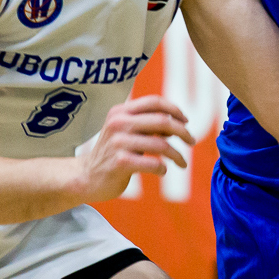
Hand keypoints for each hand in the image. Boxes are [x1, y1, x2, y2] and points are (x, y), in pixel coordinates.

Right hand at [76, 95, 192, 202]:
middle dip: (183, 131)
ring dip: (177, 155)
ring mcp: (118, 143)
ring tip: (182, 163)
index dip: (174, 109)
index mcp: (120, 111)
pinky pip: (154, 164)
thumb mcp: (125, 131)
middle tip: (192, 141)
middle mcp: (118, 123)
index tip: (186, 121)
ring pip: (161, 145)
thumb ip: (147, 123)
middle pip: (162, 121)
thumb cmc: (113, 153)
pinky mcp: (120, 163)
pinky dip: (163, 168)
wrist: (87, 177)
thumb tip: (178, 123)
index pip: (154, 102)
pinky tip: (162, 171)